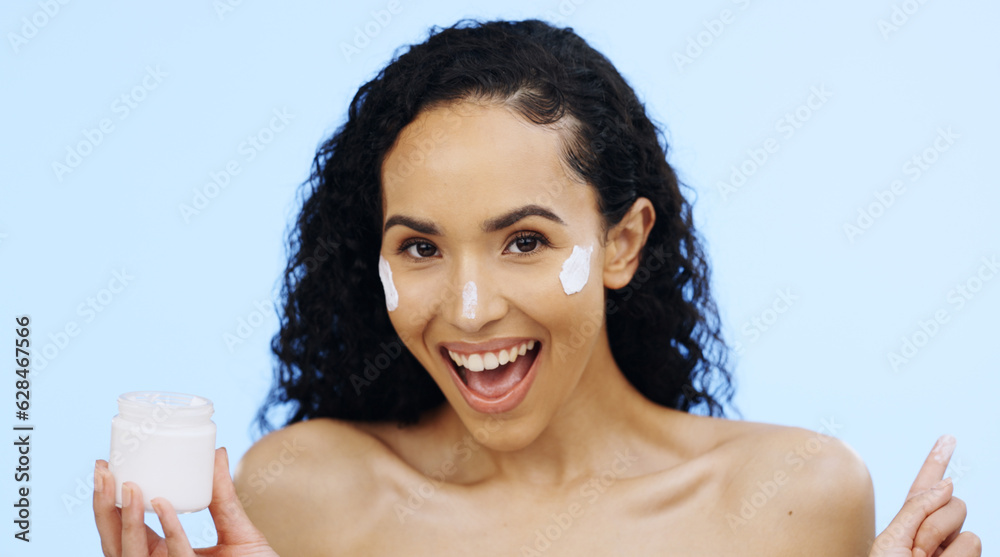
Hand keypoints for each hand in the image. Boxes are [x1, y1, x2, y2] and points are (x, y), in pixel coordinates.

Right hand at [94, 447, 279, 556]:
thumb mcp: (238, 529)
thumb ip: (224, 497)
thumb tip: (217, 452)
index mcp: (162, 555)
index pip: (125, 531)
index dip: (108, 503)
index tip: (105, 467)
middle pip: (116, 543)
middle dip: (104, 509)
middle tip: (105, 470)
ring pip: (133, 554)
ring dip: (127, 520)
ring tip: (130, 485)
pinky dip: (168, 530)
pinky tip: (163, 504)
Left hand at [869, 435, 980, 556]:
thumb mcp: (892, 538)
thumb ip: (917, 509)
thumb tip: (948, 483)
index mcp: (910, 521)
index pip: (924, 486)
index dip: (937, 461)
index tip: (947, 438)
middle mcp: (935, 533)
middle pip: (954, 505)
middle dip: (933, 525)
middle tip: (914, 551)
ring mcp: (952, 548)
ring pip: (966, 528)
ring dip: (940, 543)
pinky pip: (972, 543)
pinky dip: (954, 556)